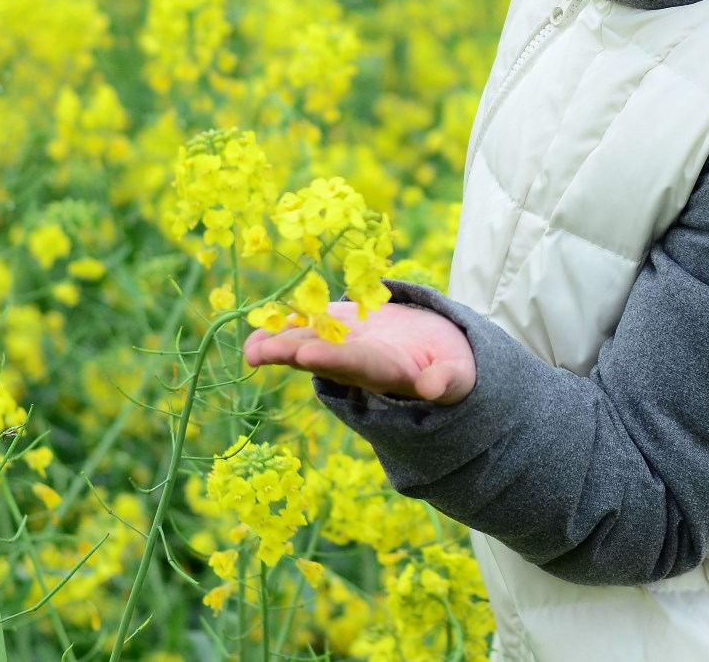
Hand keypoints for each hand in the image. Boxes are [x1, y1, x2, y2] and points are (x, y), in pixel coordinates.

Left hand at [244, 300, 476, 405]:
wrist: (441, 353)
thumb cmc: (453, 367)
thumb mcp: (457, 375)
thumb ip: (447, 380)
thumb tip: (435, 388)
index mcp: (386, 372)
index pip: (356, 366)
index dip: (332, 359)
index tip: (308, 355)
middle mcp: (358, 364)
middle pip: (321, 357)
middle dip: (292, 352)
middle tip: (260, 351)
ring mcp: (347, 345)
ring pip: (309, 343)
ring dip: (278, 343)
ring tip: (250, 345)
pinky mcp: (345, 327)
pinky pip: (312, 325)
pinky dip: (288, 322)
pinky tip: (263, 321)